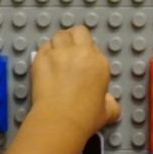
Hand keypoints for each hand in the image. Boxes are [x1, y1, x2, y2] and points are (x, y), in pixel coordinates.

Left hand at [28, 26, 120, 142]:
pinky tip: (46, 64)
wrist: (59, 121)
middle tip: (70, 52)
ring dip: (59, 43)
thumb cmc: (85, 118)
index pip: (93, 46)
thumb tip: (109, 100)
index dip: (87, 54)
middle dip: (74, 39)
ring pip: (59, 36)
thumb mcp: (108, 113)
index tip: (82, 65)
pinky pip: (44, 47)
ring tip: (57, 56)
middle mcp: (80, 52)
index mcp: (99, 62)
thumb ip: (111, 103)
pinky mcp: (41, 58)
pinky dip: (45, 53)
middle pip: (78, 32)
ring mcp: (59, 53)